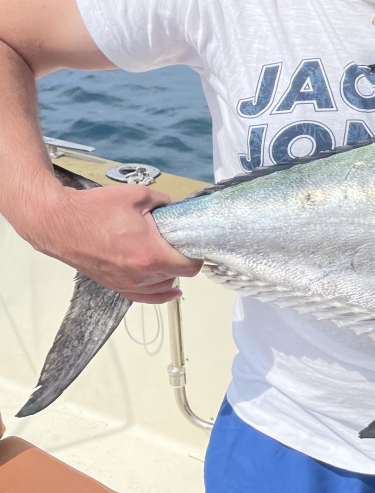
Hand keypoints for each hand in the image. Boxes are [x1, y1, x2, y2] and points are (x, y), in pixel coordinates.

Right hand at [35, 184, 202, 303]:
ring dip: (170, 274)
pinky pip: (143, 297)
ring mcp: (125, 283)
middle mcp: (139, 275)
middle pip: (177, 276)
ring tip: (168, 256)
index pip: (189, 267)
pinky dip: (158, 293)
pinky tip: (169, 289)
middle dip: (183, 260)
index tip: (196, 245)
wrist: (58, 223)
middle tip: (180, 244)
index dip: (197, 256)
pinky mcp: (113, 285)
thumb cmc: (93, 210)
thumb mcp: (138, 196)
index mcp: (149, 255)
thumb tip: (174, 208)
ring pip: (161, 288)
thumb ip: (164, 202)